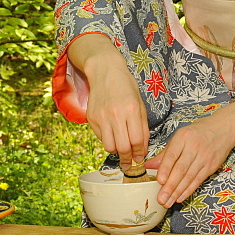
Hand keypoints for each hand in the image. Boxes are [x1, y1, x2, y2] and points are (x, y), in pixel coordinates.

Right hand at [68, 33, 148, 168]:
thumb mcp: (140, 104)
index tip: (140, 158)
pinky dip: (107, 139)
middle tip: (130, 163)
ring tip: (121, 149)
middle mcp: (116, 114)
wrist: (105, 71)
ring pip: (109, 146)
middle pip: (122, 148)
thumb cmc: (126, 87)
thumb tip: (142, 148)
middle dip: (128, 159)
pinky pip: (100, 137)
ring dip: (116, 151)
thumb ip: (142, 126)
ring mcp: (102, 117)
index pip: (137, 140)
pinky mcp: (91, 118)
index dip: (140, 153)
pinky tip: (112, 133)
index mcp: (131, 110)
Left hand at [148, 98, 234, 207]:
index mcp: (183, 137)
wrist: (224, 129)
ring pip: (189, 177)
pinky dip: (189, 190)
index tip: (159, 181)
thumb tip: (149, 165)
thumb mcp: (181, 136)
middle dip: (170, 186)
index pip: (173, 155)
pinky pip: (198, 180)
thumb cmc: (199, 131)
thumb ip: (166, 152)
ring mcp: (204, 157)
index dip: (166, 169)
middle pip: (181, 169)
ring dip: (177, 192)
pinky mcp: (211, 166)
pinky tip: (180, 197)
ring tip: (168, 202)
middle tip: (161, 199)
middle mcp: (194, 147)